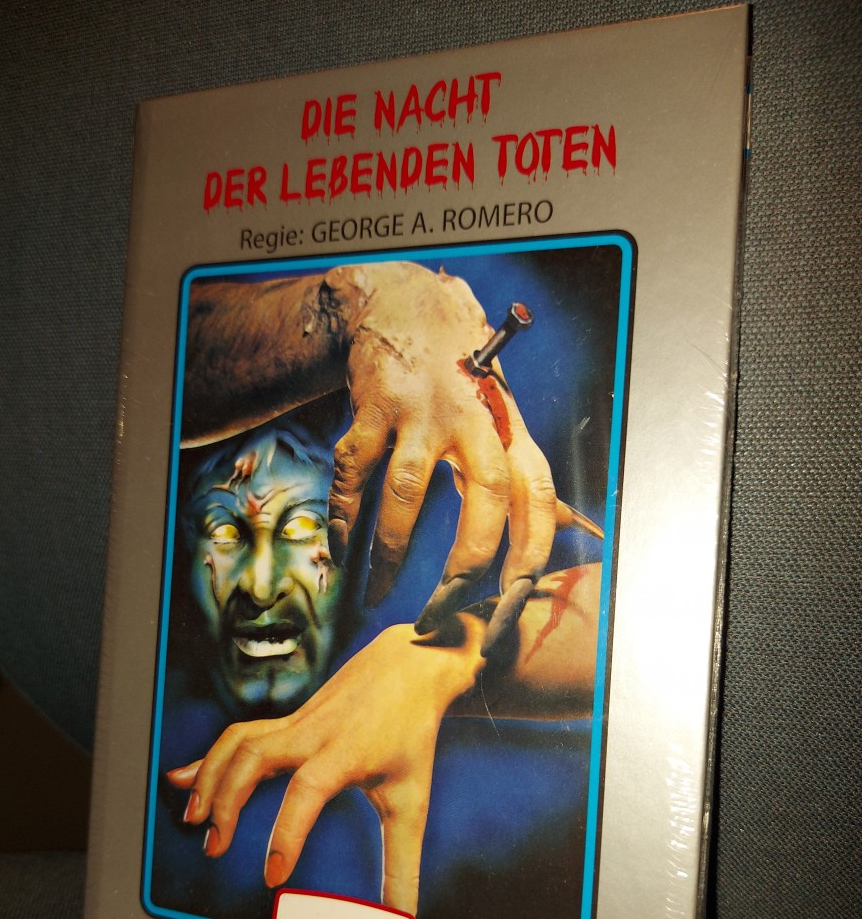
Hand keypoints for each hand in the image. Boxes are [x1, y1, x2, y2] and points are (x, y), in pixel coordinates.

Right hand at [169, 618, 484, 915]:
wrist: (409, 666)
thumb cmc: (411, 733)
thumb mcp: (411, 800)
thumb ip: (403, 865)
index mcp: (346, 752)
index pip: (307, 789)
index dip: (287, 833)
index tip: (274, 876)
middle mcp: (314, 733)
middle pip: (256, 756)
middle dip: (227, 800)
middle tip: (215, 846)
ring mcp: (296, 722)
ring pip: (240, 741)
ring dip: (211, 778)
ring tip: (193, 818)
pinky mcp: (287, 720)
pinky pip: (240, 734)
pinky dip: (211, 757)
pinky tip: (185, 777)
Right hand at [323, 263, 564, 647]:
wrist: (406, 303)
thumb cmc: (463, 377)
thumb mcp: (505, 420)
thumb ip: (531, 477)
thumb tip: (578, 528)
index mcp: (511, 432)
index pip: (538, 499)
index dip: (531, 555)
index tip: (510, 604)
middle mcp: (474, 421)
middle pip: (484, 499)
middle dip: (463, 566)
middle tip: (439, 614)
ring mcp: (421, 412)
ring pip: (407, 494)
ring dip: (388, 553)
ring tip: (372, 596)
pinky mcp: (373, 407)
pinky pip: (353, 475)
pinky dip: (342, 519)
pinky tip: (340, 552)